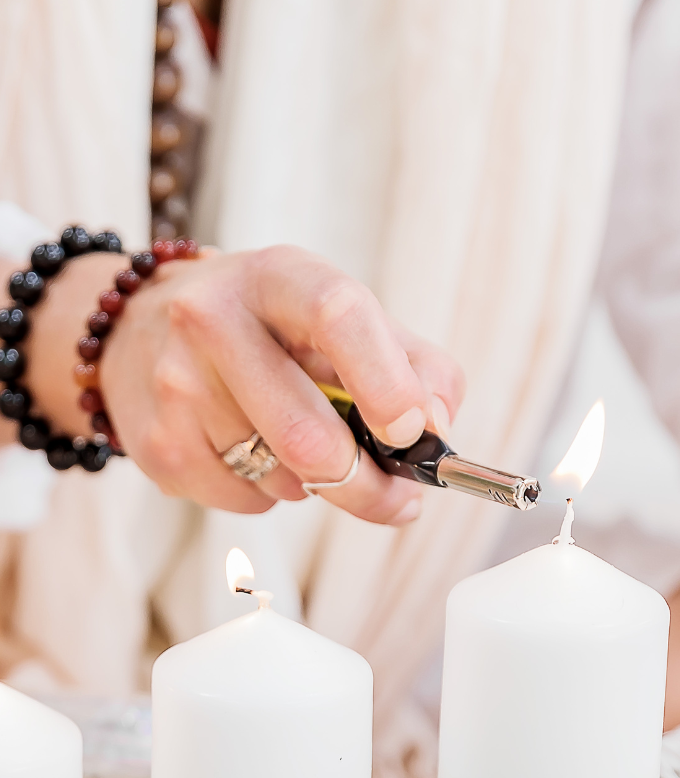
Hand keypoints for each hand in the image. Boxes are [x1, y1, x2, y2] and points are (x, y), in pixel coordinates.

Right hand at [23, 246, 464, 523]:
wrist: (144, 331)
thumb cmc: (275, 331)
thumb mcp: (349, 322)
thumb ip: (418, 367)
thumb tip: (436, 430)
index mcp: (279, 276)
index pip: (337, 314)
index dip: (384, 382)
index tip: (410, 432)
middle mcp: (213, 319)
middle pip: (308, 435)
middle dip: (367, 484)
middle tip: (397, 498)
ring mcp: (177, 383)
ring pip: (284, 478)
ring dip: (316, 484)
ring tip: (300, 444)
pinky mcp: (159, 444)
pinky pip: (249, 501)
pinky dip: (274, 494)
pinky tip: (255, 453)